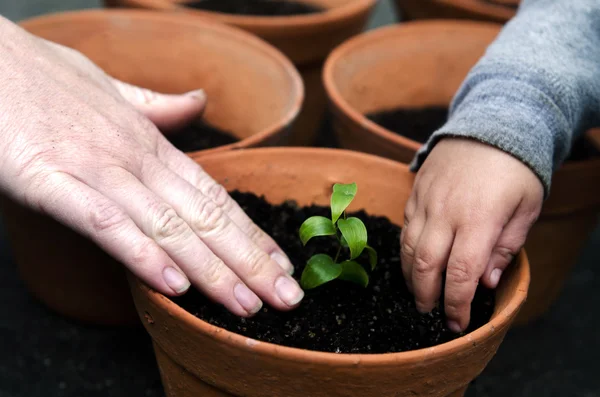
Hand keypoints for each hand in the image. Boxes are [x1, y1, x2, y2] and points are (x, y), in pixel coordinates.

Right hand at [0, 17, 302, 316]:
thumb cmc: (43, 78)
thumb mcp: (111, 90)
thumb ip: (157, 107)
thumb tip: (197, 103)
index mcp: (151, 143)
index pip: (214, 197)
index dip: (251, 234)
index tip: (282, 264)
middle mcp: (135, 158)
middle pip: (204, 218)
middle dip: (249, 263)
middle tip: (286, 298)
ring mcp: (96, 169)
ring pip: (166, 227)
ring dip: (210, 270)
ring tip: (246, 304)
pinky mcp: (50, 180)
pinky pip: (104, 223)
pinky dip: (141, 254)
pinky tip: (173, 285)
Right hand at [402, 138, 542, 331]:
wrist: (490, 125)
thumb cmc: (515, 170)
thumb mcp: (526, 209)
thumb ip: (505, 248)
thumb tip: (486, 282)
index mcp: (479, 219)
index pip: (461, 273)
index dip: (457, 304)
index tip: (458, 323)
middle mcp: (446, 212)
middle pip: (427, 266)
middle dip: (428, 297)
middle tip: (432, 314)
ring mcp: (426, 201)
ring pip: (409, 249)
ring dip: (412, 278)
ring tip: (420, 294)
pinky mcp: (414, 193)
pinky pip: (404, 229)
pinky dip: (407, 252)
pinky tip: (414, 264)